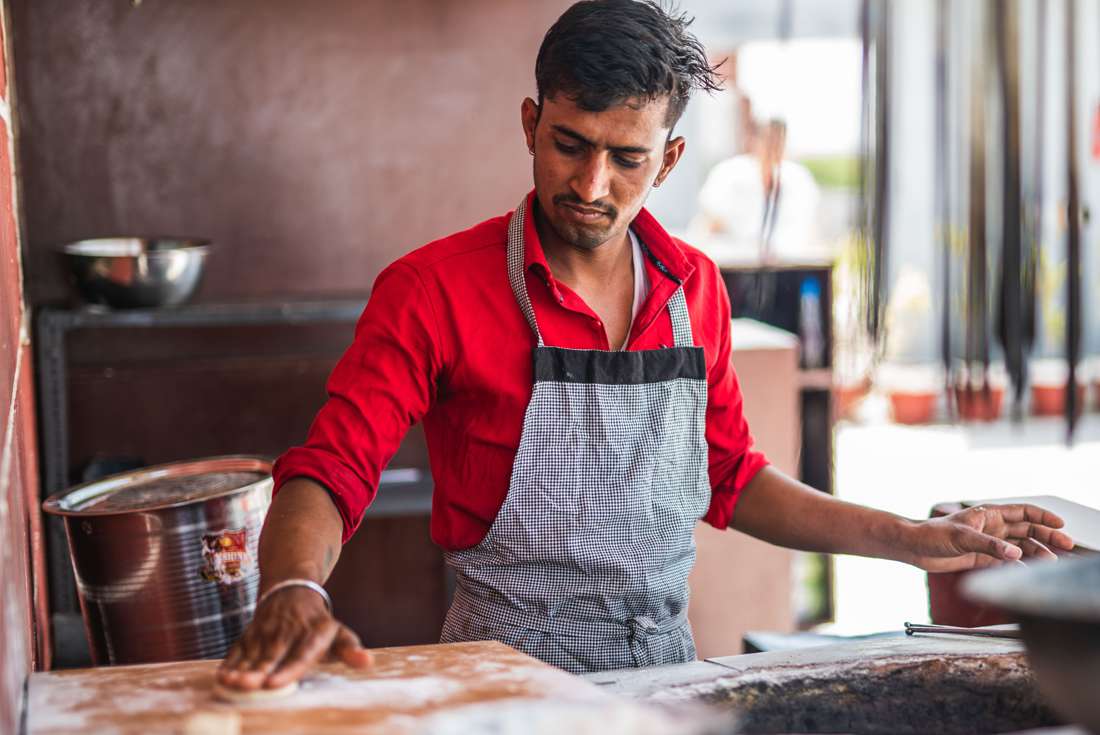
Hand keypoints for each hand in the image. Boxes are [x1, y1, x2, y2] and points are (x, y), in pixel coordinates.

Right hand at [216, 585, 371, 690]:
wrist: (291, 590)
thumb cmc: (318, 624)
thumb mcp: (337, 633)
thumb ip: (350, 650)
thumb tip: (367, 662)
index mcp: (312, 633)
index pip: (301, 654)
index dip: (288, 669)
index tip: (274, 684)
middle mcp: (287, 631)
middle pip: (272, 655)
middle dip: (260, 671)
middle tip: (249, 686)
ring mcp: (266, 631)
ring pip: (252, 653)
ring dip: (240, 669)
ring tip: (230, 684)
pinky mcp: (250, 633)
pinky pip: (238, 649)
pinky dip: (229, 663)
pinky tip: (222, 678)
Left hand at [903, 503, 1073, 572]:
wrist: (914, 547)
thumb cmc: (932, 534)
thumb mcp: (962, 537)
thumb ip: (990, 546)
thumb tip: (1015, 554)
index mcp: (988, 514)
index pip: (1023, 512)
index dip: (1043, 517)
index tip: (1060, 525)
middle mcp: (991, 527)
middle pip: (1026, 530)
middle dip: (1047, 537)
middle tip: (1066, 546)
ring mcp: (988, 543)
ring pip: (1019, 547)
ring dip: (1036, 553)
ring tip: (1051, 562)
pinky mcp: (981, 558)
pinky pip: (1006, 561)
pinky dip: (1019, 565)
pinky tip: (1028, 571)